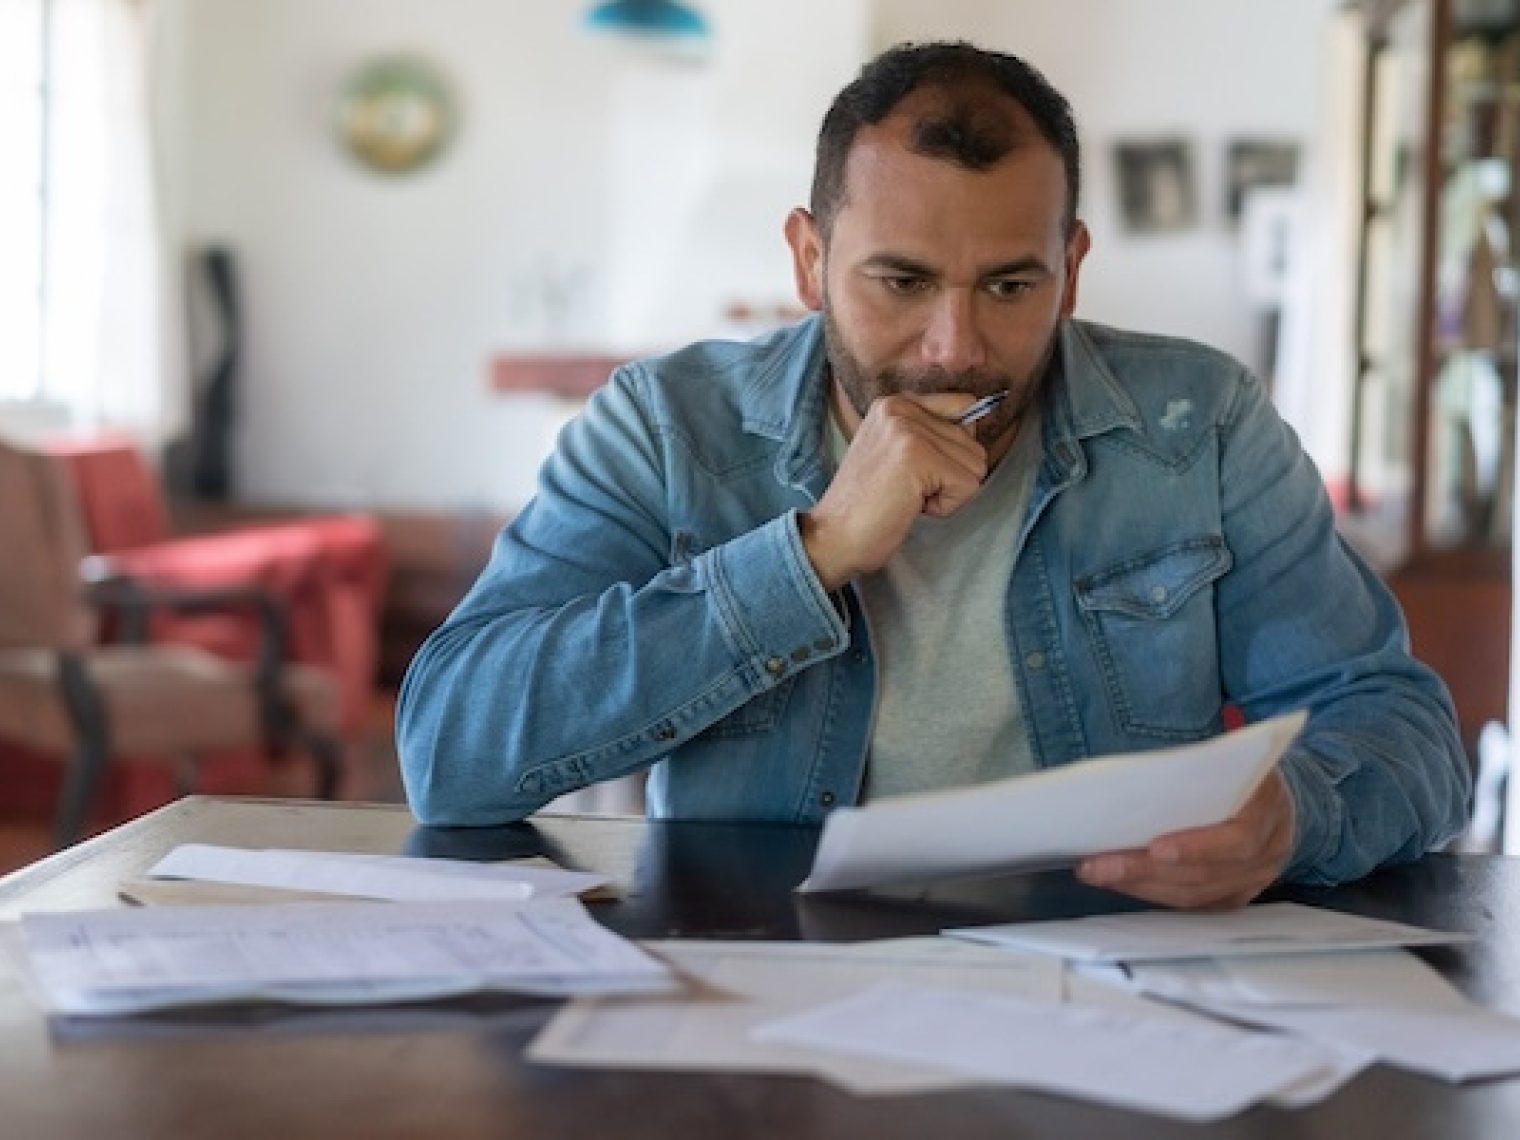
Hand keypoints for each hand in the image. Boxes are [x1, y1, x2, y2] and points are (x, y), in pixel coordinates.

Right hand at [800, 393, 987, 589]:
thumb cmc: (867, 505)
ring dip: (948, 493)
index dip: (954, 449)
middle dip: (950, 477)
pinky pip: (968, 485)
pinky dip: (945, 506)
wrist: (832, 537)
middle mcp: (900, 408)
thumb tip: (977, 423)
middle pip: (973, 443)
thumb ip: (930, 432)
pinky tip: (911, 506)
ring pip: (975, 465)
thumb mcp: (894, 451)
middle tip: (907, 489)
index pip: (965, 406)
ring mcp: (907, 430)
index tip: (920, 471)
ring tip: (908, 497)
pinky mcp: (917, 457)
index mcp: (895, 403)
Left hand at [1074, 770, 1295, 909]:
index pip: (1238, 838)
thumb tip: (1139, 770)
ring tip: (1097, 872)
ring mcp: (1254, 877)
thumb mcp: (1231, 753)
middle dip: (1146, 870)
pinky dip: (1153, 893)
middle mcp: (1268, 848)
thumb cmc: (1243, 768)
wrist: (1280, 797)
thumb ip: (1197, 762)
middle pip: (1207, 872)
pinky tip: (1120, 882)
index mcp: (1268, 806)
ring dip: (1141, 885)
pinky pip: (1194, 903)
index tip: (1154, 847)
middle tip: (1098, 865)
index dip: (1197, 847)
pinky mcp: (1236, 894)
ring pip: (1195, 894)